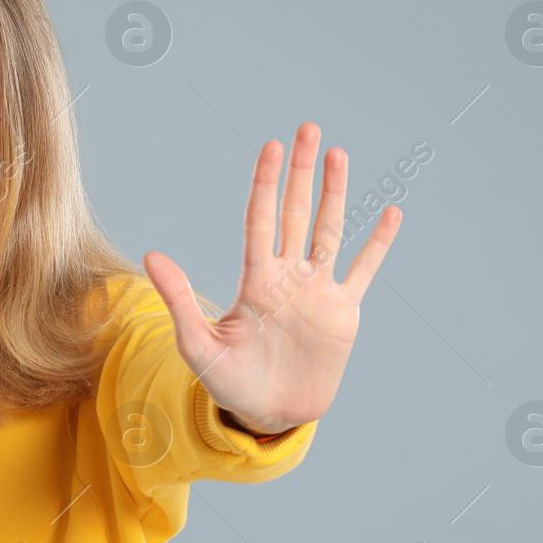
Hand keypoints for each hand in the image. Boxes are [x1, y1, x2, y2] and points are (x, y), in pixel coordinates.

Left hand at [143, 123, 399, 435]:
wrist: (267, 414)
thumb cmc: (229, 382)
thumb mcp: (198, 344)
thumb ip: (180, 300)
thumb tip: (151, 256)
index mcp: (255, 280)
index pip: (261, 220)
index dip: (266, 183)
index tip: (271, 147)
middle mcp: (287, 276)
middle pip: (295, 212)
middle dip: (301, 172)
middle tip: (307, 128)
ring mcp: (317, 292)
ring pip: (328, 231)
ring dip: (334, 194)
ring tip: (337, 154)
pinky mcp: (343, 313)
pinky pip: (364, 271)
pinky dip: (378, 244)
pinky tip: (390, 213)